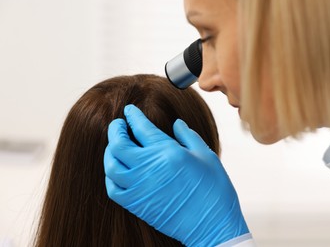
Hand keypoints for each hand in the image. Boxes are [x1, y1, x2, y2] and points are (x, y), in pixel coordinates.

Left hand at [104, 104, 248, 245]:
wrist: (212, 224)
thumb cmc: (213, 189)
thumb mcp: (205, 155)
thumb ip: (188, 136)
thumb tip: (176, 124)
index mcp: (168, 152)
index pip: (141, 127)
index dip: (133, 116)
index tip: (129, 110)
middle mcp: (149, 168)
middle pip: (118, 144)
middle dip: (116, 130)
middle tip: (118, 125)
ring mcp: (139, 187)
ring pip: (111, 165)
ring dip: (110, 152)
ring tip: (115, 146)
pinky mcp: (136, 204)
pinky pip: (113, 188)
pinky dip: (110, 176)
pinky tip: (117, 170)